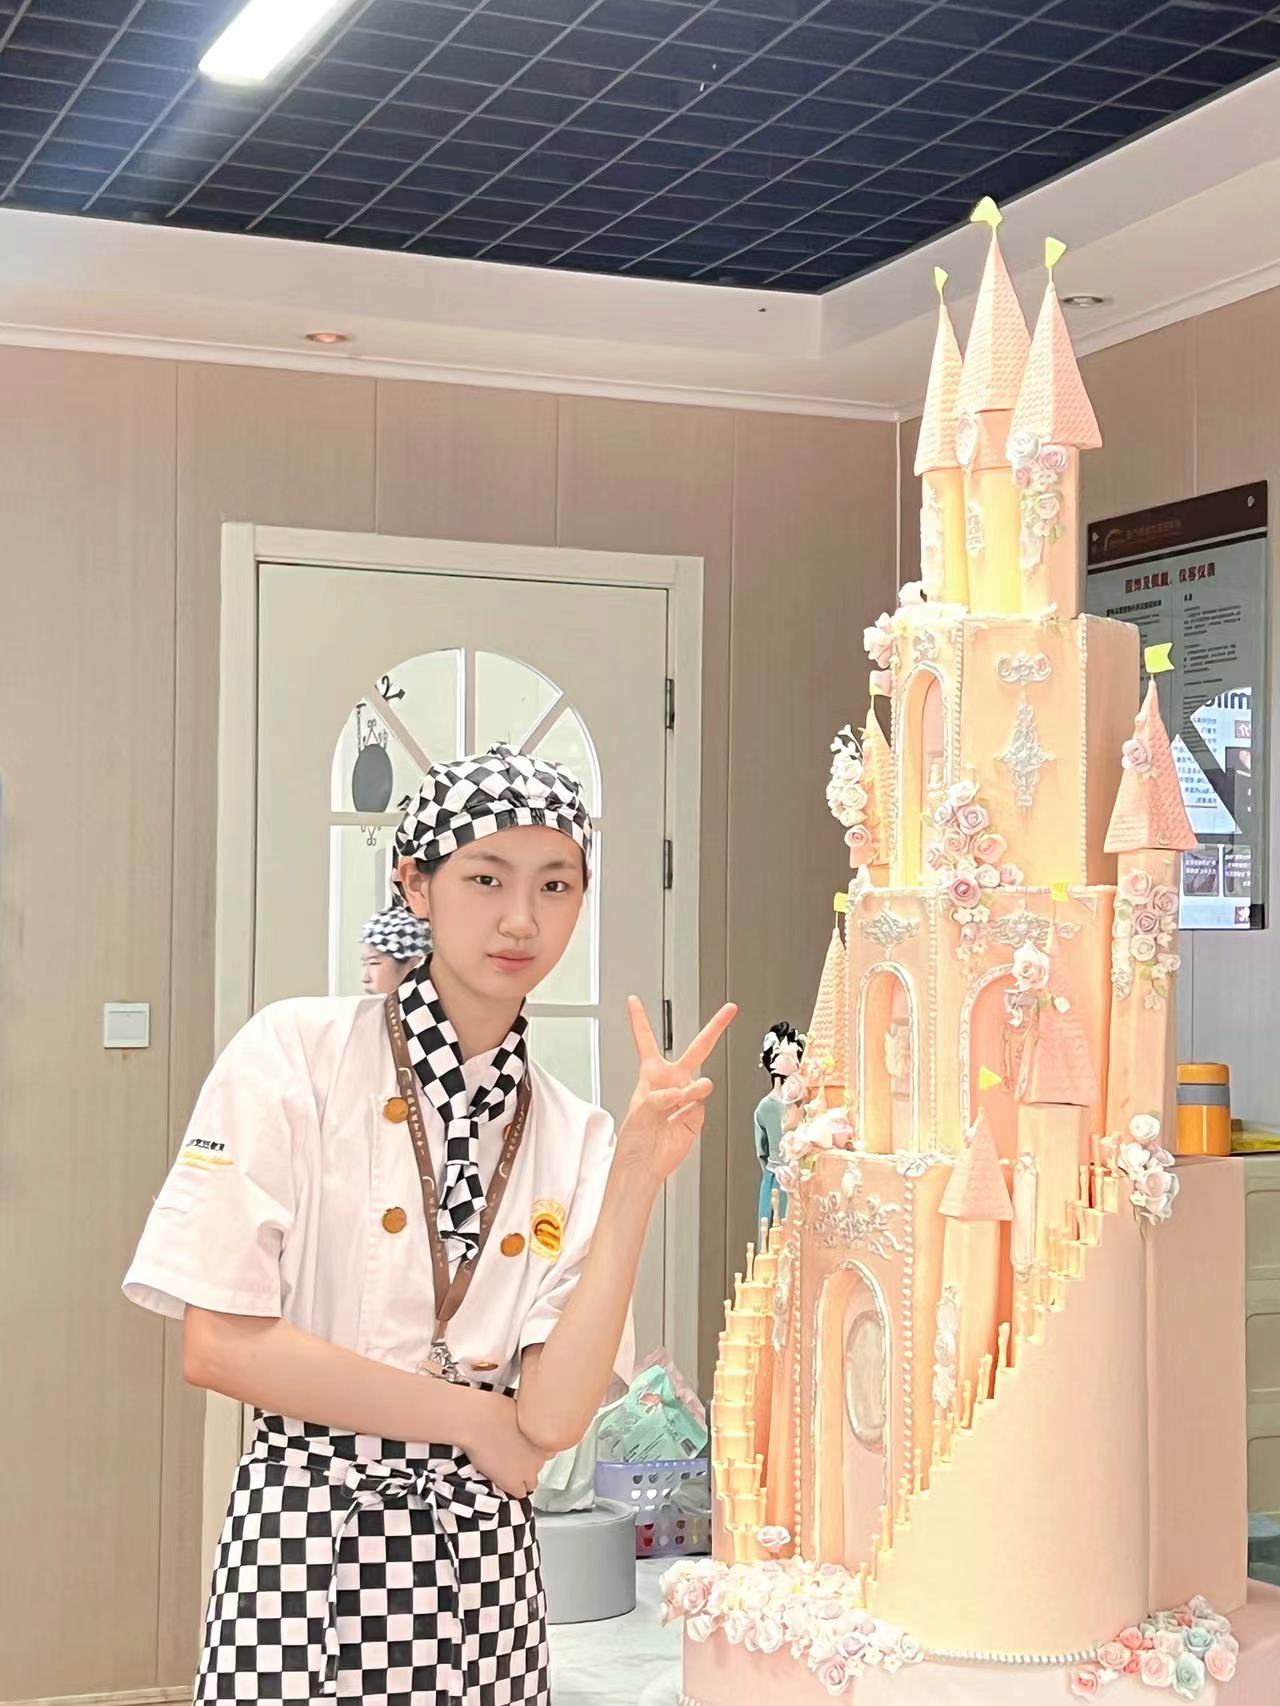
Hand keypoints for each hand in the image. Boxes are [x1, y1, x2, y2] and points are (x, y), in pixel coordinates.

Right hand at [462, 1390, 550, 1499]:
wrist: (478, 1421)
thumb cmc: (494, 1408)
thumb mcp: (521, 1410)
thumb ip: (529, 1423)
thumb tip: (527, 1424)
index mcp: (546, 1436)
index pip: (549, 1449)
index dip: (536, 1448)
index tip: (528, 1446)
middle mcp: (542, 1454)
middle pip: (541, 1464)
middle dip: (530, 1461)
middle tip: (516, 1455)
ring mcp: (528, 1470)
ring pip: (532, 1481)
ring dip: (523, 1475)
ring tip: (509, 1468)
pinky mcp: (513, 1482)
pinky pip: (520, 1493)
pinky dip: (514, 1488)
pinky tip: (506, 1481)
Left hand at [616, 998, 736, 1182]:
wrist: (645, 1166)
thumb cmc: (634, 1139)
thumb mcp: (639, 1110)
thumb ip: (661, 1095)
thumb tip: (684, 1090)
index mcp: (651, 1075)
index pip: (645, 1041)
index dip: (639, 1019)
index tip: (633, 1000)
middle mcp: (671, 1082)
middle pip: (696, 1050)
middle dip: (714, 1029)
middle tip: (729, 1011)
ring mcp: (687, 1098)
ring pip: (700, 1083)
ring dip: (691, 1090)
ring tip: (680, 1101)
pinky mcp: (697, 1115)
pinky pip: (701, 1105)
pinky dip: (692, 1110)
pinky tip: (681, 1120)